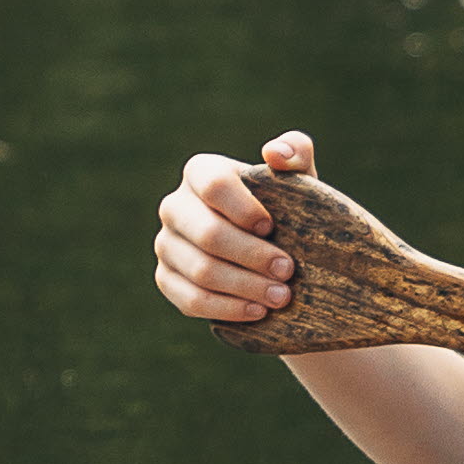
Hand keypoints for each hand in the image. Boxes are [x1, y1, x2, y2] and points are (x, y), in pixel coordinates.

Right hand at [154, 129, 316, 329]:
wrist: (272, 252)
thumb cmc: (286, 209)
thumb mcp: (298, 180)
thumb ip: (295, 152)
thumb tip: (274, 153)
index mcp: (200, 172)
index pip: (212, 184)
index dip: (243, 208)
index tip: (272, 228)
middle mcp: (174, 206)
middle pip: (207, 234)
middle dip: (252, 255)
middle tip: (288, 271)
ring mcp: (166, 245)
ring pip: (201, 270)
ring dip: (246, 287)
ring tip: (282, 297)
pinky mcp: (166, 279)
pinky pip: (190, 299)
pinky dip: (227, 308)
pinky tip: (257, 311)